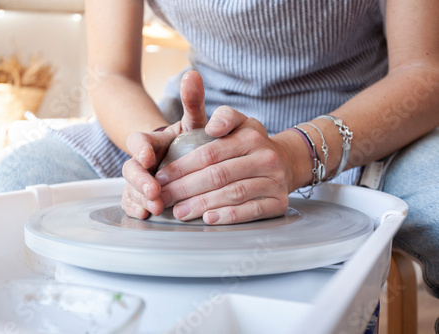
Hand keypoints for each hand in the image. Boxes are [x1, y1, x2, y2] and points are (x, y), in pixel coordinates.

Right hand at [121, 70, 207, 218]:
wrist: (186, 158)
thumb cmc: (191, 138)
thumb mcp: (194, 121)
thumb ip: (193, 101)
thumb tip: (192, 74)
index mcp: (152, 142)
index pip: (138, 141)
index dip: (139, 148)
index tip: (147, 157)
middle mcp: (142, 161)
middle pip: (131, 169)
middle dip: (140, 180)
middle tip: (153, 190)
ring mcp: (140, 180)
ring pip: (129, 188)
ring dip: (140, 198)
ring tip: (155, 207)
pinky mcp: (141, 197)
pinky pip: (131, 204)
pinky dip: (136, 209)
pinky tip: (146, 215)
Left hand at [154, 106, 290, 224]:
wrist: (287, 162)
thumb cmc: (251, 144)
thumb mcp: (239, 122)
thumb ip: (223, 117)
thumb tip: (212, 122)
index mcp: (251, 136)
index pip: (209, 153)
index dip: (181, 167)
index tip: (160, 177)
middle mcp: (265, 157)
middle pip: (218, 175)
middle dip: (185, 189)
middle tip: (162, 198)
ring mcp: (275, 181)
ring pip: (232, 194)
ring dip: (201, 205)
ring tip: (178, 212)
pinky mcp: (279, 202)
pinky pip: (252, 211)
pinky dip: (228, 216)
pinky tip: (208, 220)